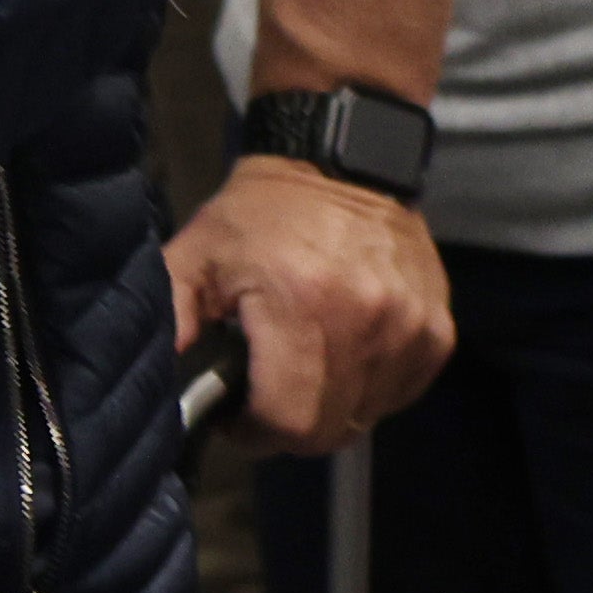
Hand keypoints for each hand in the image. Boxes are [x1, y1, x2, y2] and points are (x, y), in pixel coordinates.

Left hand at [165, 147, 455, 447]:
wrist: (342, 160)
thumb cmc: (261, 213)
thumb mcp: (195, 255)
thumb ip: (170, 319)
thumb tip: (155, 387)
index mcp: (301, 305)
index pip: (287, 422)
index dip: (253, 432)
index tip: (237, 413)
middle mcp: (367, 321)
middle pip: (327, 431)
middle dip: (289, 426)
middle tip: (267, 393)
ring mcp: (410, 328)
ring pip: (364, 417)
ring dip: (331, 407)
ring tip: (305, 363)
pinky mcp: (437, 331)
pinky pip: (398, 394)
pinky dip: (369, 389)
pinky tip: (344, 352)